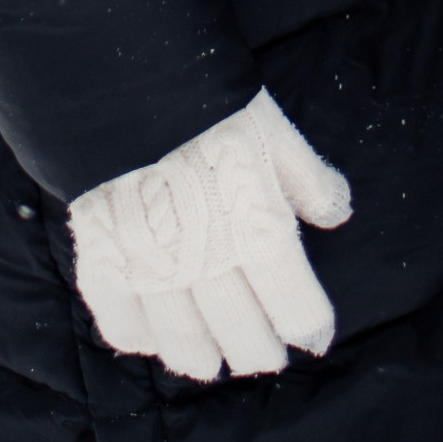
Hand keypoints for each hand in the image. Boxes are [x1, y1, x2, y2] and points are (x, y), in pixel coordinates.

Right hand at [67, 88, 351, 381]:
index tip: (315, 337)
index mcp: (256, 229)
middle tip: (266, 356)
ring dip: (202, 359)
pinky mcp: (104, 259)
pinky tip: (150, 340)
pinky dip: (138, 338)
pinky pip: (119, 321)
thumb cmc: (207, 99)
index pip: (293, 306)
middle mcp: (206, 263)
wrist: (122, 77)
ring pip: (183, 341)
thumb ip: (306, 177)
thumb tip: (338, 215)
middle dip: (259, 350)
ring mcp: (151, 268)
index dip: (309, 326)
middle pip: (242, 335)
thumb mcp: (271, 128)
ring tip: (213, 364)